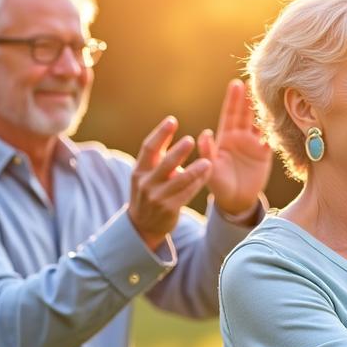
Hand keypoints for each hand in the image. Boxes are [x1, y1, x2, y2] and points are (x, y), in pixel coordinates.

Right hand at [129, 116, 212, 250]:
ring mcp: (157, 197)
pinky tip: (207, 174)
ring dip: (194, 171)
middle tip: (190, 140)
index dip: (160, 133)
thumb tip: (174, 129)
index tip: (172, 120)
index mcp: (139, 170)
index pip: (148, 148)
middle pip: (164, 164)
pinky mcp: (169, 209)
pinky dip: (198, 183)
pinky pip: (187, 194)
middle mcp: (146, 183)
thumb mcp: (147, 174)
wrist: (142, 225)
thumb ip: (159, 155)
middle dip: (178, 152)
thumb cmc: (149, 191)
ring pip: (179, 181)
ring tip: (207, 162)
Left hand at [198, 79, 271, 217]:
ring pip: (260, 122)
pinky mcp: (265, 153)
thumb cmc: (219, 185)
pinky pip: (272, 137)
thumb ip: (208, 152)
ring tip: (272, 93)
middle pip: (245, 113)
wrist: (235, 200)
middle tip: (255, 79)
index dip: (233, 99)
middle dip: (249, 97)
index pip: (230, 114)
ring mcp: (253, 143)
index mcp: (225, 138)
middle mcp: (239, 137)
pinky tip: (283, 116)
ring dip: (264, 109)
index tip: (237, 84)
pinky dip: (277, 128)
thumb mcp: (210, 169)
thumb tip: (204, 134)